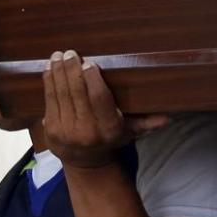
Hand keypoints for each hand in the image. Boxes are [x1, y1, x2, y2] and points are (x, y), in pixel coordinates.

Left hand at [42, 50, 166, 168]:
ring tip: (58, 55)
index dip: (93, 78)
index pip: (99, 98)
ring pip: (60, 94)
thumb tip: (168, 118)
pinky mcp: (50, 130)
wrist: (86, 164)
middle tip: (70, 53)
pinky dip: (49, 82)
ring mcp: (65, 131)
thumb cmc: (110, 140)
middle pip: (77, 93)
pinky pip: (49, 100)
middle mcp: (86, 131)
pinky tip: (50, 68)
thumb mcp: (129, 132)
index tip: (90, 62)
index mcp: (108, 129)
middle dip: (72, 69)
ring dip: (58, 72)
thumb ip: (146, 122)